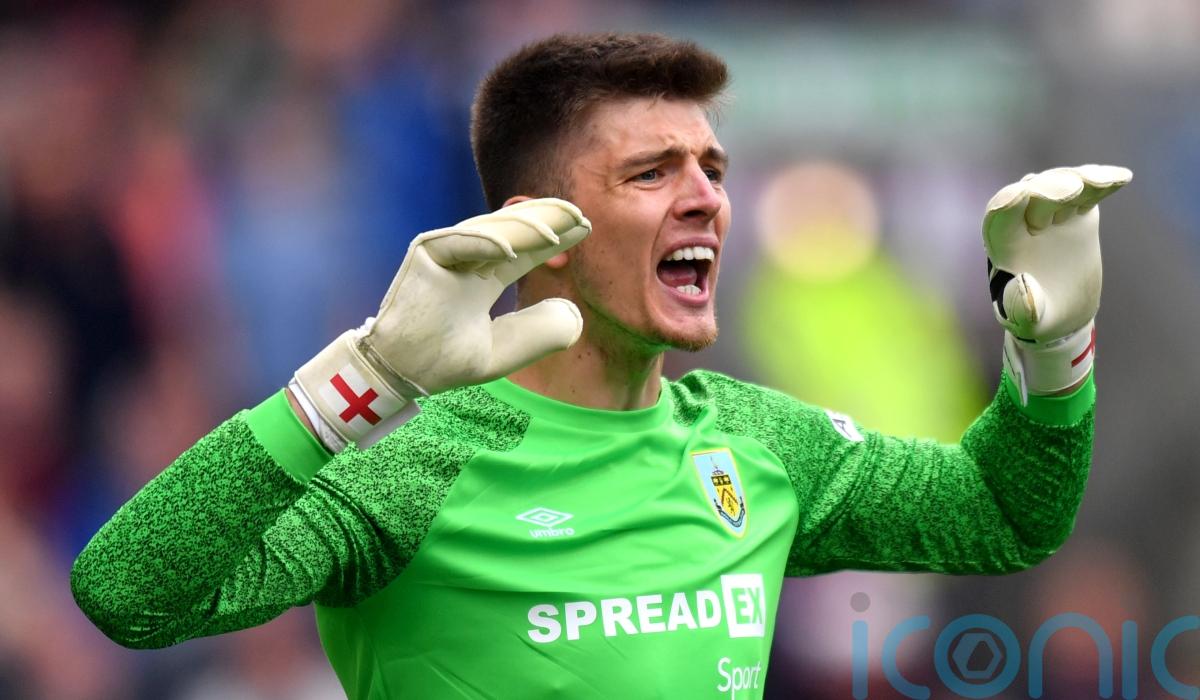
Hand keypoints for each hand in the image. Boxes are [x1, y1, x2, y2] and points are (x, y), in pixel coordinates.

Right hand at [292, 198, 590, 449]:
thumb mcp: (505, 350)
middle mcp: (467, 260)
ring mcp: (445, 253)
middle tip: (580, 216)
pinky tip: (513, 248)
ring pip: (491, 231)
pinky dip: (483, 242)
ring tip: (559, 229)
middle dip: (546, 221)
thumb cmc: (444, 362)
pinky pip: (457, 241)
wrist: (401, 374)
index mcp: (482, 277)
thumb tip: (574, 312)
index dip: (554, 239)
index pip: (525, 251)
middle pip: (512, 231)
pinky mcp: (424, 255)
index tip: (585, 229)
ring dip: (523, 228)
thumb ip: (539, 334)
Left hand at [982, 165, 1130, 401]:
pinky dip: (1103, 184)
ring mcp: (1052, 214)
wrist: (1061, 312)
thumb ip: (1023, 307)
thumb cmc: (1034, 317)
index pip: (999, 218)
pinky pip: (1089, 193)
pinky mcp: (1078, 213)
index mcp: (1005, 244)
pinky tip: (1121, 179)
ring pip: (1062, 186)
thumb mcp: (1028, 320)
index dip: (1007, 205)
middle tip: (1071, 190)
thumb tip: (1024, 284)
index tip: (1019, 195)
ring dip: (1080, 180)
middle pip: (1033, 195)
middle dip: (1049, 189)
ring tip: (1100, 181)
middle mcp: (1024, 222)